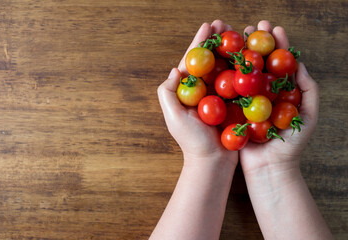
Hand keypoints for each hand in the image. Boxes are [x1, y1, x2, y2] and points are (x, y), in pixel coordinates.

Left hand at [157, 20, 236, 165]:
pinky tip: (251, 55)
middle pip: (211, 60)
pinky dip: (244, 68)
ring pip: (226, 68)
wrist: (213, 162)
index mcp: (189, 90)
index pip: (193, 61)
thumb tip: (175, 69)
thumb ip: (168, 93)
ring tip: (238, 32)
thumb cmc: (192, 142)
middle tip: (225, 23)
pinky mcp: (235, 103)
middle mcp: (204, 90)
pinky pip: (240, 83)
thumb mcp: (173, 118)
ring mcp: (220, 96)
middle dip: (217, 41)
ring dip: (232, 49)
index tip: (208, 26)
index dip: (200, 42)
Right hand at [239, 20, 318, 173]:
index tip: (274, 28)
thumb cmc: (291, 145)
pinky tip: (220, 60)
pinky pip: (228, 90)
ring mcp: (246, 100)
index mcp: (281, 91)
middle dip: (256, 42)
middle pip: (259, 62)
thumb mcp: (309, 116)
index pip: (280, 62)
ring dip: (239, 53)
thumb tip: (299, 64)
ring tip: (234, 36)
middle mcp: (263, 92)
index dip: (278, 43)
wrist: (268, 168)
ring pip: (242, 72)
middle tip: (251, 26)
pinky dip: (224, 74)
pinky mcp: (232, 110)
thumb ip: (308, 90)